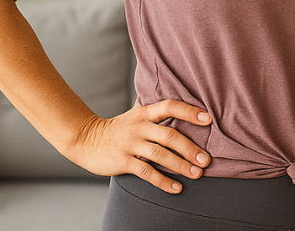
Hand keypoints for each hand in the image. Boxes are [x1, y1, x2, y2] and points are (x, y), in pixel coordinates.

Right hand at [66, 100, 211, 193]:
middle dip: (190, 149)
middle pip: (169, 135)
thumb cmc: (120, 129)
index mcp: (145, 113)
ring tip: (197, 174)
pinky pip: (146, 172)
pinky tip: (176, 188)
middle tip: (206, 160)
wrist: (85, 139)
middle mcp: (139, 127)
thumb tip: (190, 121)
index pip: (170, 106)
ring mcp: (130, 144)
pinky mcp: (122, 161)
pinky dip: (163, 181)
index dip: (190, 112)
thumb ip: (158, 119)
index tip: (208, 119)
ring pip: (160, 155)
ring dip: (181, 166)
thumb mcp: (137, 117)